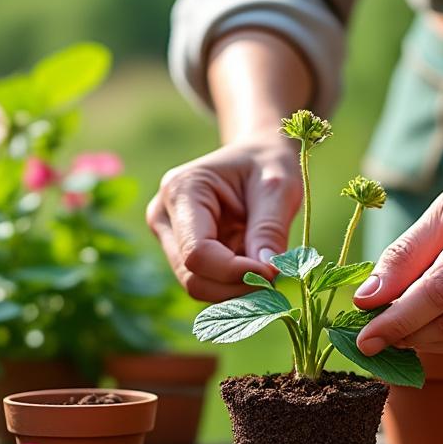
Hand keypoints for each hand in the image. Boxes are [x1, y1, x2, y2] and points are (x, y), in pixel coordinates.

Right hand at [147, 139, 300, 301]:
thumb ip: (270, 230)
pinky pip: (206, 282)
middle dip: (236, 285)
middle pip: (192, 276)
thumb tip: (268, 272)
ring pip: (197, 285)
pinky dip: (233, 284)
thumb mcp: (278, 188)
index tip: (272, 272)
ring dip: (236, 287)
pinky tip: (254, 266)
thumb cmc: (267, 164)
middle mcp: (164, 216)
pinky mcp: (180, 251)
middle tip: (274, 276)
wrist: (257, 156)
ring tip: (266, 266)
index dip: (234, 272)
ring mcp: (169, 236)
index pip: (197, 253)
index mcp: (182, 190)